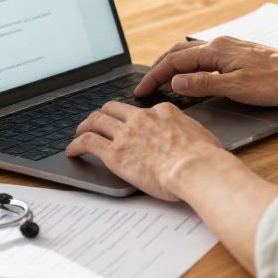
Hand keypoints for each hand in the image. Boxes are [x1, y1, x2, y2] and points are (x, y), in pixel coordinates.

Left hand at [67, 101, 226, 201]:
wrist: (195, 168)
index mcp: (162, 112)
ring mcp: (126, 134)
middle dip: (102, 114)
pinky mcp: (114, 153)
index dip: (130, 117)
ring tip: (80, 133)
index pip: (140, 110)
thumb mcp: (201, 134)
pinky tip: (72, 151)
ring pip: (96, 121)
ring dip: (85, 126)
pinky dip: (76, 145)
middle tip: (97, 122)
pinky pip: (87, 143)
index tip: (128, 124)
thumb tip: (191, 139)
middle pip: (112, 109)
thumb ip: (188, 132)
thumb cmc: (204, 158)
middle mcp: (141, 118)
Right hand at [134, 36, 277, 105]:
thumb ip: (204, 84)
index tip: (140, 90)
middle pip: (179, 52)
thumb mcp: (237, 88)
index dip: (154, 76)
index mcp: (217, 50)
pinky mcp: (240, 54)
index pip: (175, 61)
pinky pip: (205, 56)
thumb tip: (176, 81)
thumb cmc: (277, 82)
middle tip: (145, 85)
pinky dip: (190, 65)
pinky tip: (192, 75)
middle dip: (158, 67)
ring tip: (161, 79)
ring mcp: (231, 47)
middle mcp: (221, 44)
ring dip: (174, 64)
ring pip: (192, 53)